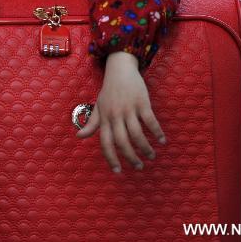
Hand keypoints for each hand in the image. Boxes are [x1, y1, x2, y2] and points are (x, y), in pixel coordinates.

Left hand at [76, 51, 165, 172]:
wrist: (119, 70)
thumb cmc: (109, 91)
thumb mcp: (98, 106)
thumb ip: (92, 123)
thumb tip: (79, 136)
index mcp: (104, 118)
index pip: (105, 142)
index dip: (110, 157)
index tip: (117, 171)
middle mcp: (115, 115)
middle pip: (122, 141)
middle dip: (131, 157)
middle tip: (139, 167)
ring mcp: (128, 108)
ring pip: (137, 133)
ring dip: (145, 147)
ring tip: (151, 156)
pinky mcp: (142, 102)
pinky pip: (150, 121)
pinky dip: (157, 132)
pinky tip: (162, 140)